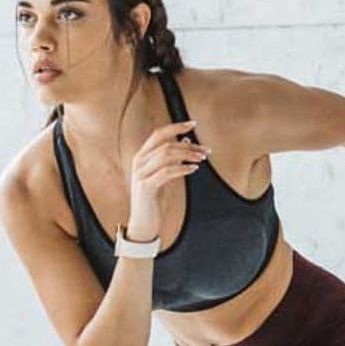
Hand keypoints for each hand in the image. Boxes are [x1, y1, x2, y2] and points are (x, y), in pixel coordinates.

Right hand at [126, 119, 207, 237]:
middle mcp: (139, 162)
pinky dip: (182, 168)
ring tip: (202, 159)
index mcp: (141, 156)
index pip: (158, 134)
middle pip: (166, 144)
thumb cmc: (154, 198)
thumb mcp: (163, 175)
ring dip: (187, 155)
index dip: (176, 127)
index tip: (193, 124)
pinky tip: (193, 169)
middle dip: (188, 146)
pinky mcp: (146, 186)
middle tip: (205, 151)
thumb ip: (170, 158)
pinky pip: (166, 172)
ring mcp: (140, 174)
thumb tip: (184, 140)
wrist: (143, 222)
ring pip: (166, 155)